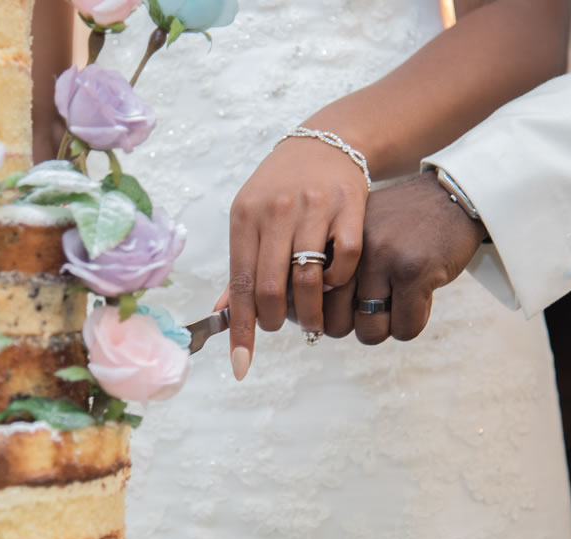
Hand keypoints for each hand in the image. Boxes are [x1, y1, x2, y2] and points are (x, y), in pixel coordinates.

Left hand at [227, 137, 368, 378]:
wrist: (326, 143)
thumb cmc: (282, 189)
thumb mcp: (251, 217)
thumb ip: (242, 265)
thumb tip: (221, 312)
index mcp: (244, 217)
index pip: (240, 284)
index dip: (241, 328)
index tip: (241, 364)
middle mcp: (275, 211)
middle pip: (272, 287)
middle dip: (276, 321)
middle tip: (284, 327)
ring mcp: (314, 208)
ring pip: (309, 278)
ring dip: (311, 310)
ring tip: (312, 318)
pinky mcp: (350, 207)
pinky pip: (346, 259)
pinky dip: (339, 280)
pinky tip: (335, 281)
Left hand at [322, 171, 485, 343]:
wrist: (453, 195)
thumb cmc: (404, 223)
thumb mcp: (360, 233)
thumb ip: (336, 267)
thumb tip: (317, 320)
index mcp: (334, 242)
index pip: (313, 300)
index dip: (328, 317)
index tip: (346, 314)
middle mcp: (352, 251)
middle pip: (337, 324)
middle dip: (358, 327)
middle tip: (376, 313)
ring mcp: (384, 261)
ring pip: (371, 331)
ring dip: (387, 329)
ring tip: (400, 306)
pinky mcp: (416, 272)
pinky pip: (405, 327)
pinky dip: (413, 324)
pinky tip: (422, 301)